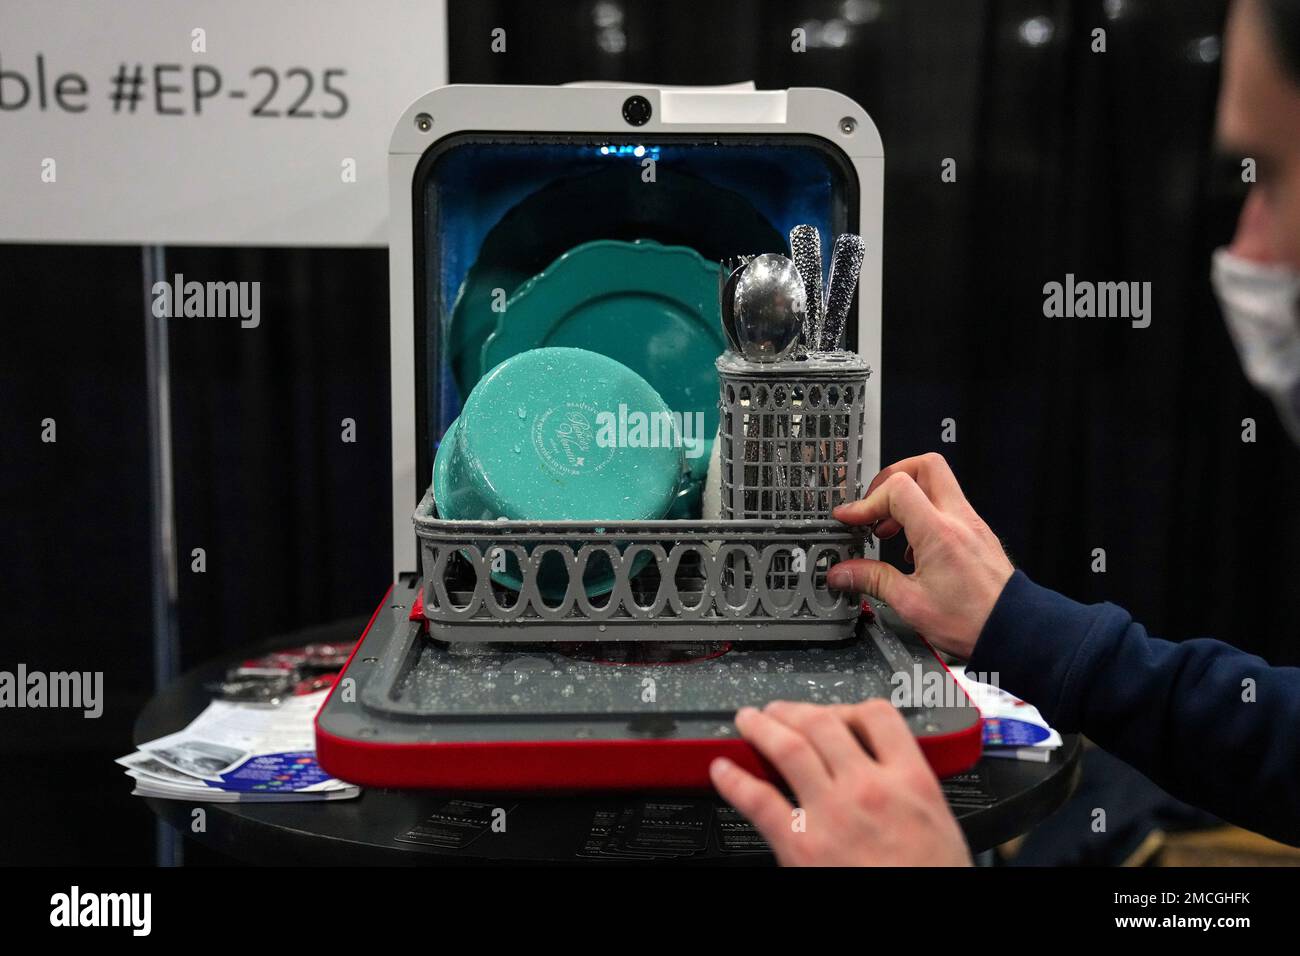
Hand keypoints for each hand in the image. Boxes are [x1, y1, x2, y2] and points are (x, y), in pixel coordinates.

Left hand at [710, 700, 970, 865]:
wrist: (926, 927)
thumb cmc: (934, 881)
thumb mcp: (938, 824)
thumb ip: (909, 791)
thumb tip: (889, 776)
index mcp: (911, 783)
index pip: (878, 716)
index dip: (851, 706)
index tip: (837, 712)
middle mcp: (868, 789)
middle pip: (824, 723)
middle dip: (795, 710)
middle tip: (779, 710)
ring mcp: (832, 813)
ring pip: (789, 748)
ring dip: (763, 727)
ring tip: (748, 721)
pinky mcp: (800, 845)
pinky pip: (758, 800)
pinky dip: (735, 780)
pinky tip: (723, 771)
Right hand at [827, 452, 1012, 659]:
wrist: (1013, 631)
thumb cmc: (973, 620)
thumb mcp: (911, 603)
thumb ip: (872, 580)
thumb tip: (843, 573)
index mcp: (939, 533)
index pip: (897, 488)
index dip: (866, 500)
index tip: (850, 518)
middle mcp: (958, 520)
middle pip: (924, 466)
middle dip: (891, 479)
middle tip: (874, 504)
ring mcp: (971, 524)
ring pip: (937, 483)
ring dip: (907, 498)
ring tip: (888, 530)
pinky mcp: (977, 533)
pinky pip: (947, 506)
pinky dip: (923, 514)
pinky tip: (913, 547)